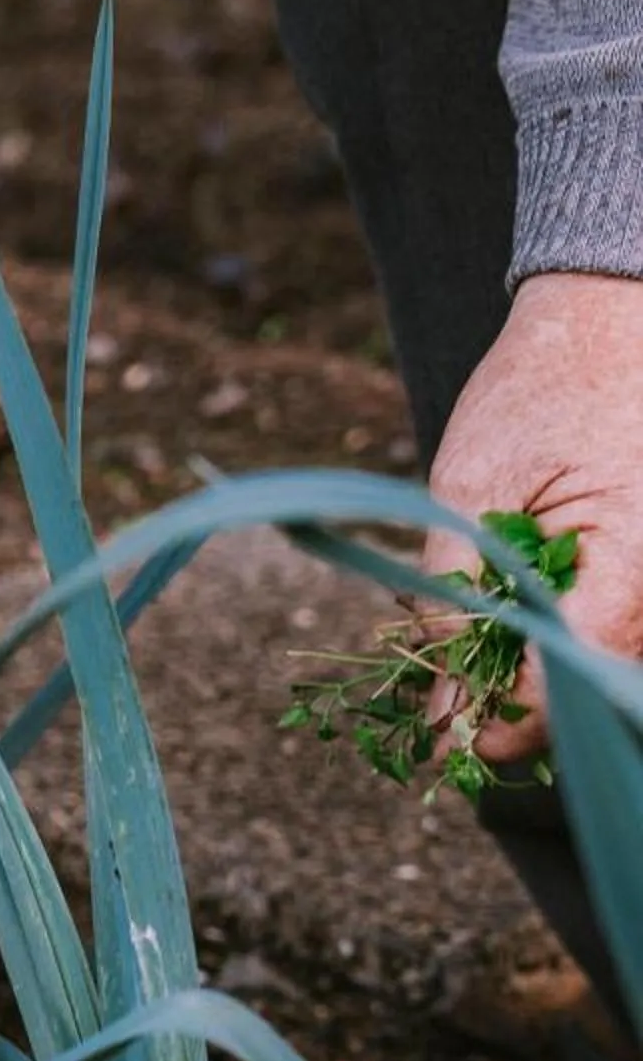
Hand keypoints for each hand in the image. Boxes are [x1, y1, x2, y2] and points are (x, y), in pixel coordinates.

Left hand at [421, 274, 642, 769]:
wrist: (610, 316)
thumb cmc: (539, 387)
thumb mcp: (469, 488)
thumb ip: (453, 597)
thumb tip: (438, 707)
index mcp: (627, 567)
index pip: (567, 686)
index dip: (501, 726)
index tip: (442, 744)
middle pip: (584, 687)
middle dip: (507, 708)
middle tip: (438, 716)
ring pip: (591, 662)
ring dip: (523, 672)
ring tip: (458, 658)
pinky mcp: (642, 570)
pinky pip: (599, 625)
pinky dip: (546, 633)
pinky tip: (494, 616)